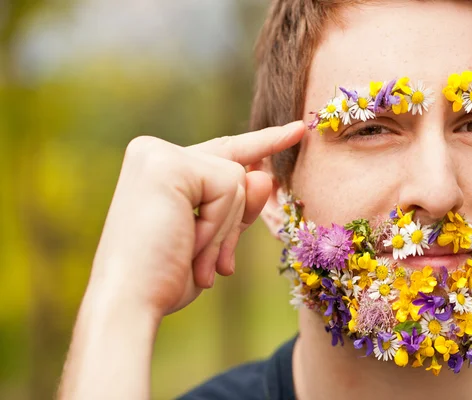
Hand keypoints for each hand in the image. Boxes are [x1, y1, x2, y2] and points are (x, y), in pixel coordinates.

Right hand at [87, 121, 303, 316]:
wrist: (130, 304)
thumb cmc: (166, 277)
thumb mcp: (213, 238)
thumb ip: (238, 206)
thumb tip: (263, 176)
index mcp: (159, 168)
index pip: (223, 152)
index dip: (262, 143)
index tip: (297, 129)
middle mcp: (153, 152)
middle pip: (234, 171)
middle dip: (232, 225)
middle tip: (213, 267)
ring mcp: (158, 154)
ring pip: (236, 179)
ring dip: (223, 230)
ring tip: (192, 257)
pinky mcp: (167, 164)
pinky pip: (228, 186)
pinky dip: (218, 226)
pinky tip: (189, 244)